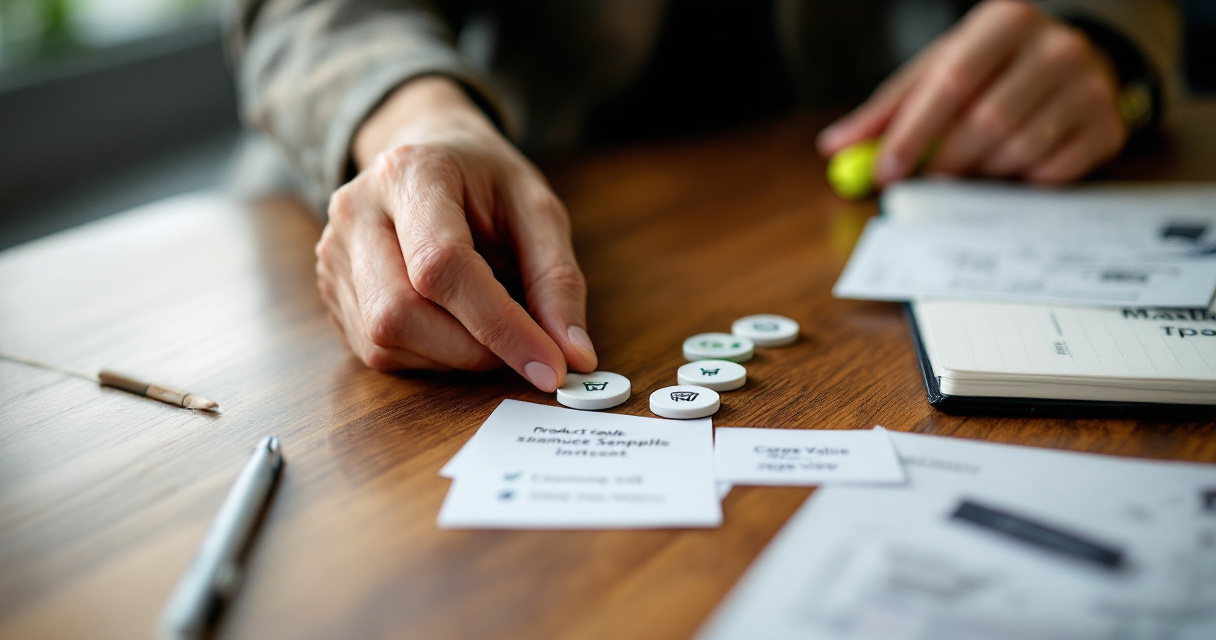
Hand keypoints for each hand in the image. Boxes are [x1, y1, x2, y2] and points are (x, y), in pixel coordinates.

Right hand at [316, 76, 597, 390]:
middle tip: (526, 347)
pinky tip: (455, 326)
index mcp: (410, 174)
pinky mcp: (331, 291)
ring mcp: (334, 254)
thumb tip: (573, 355)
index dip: (500, 327)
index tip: (552, 367)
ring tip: (489, 324)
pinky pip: (376, 350)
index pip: (442, 266)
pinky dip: (430, 355)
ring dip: (454, 356)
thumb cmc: (484, 181)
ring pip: (384, 340)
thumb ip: (557, 278)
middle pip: (400, 312)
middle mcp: (356, 212)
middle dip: (475, 349)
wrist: (428, 154)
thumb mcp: (536, 209)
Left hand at [818, 0, 1126, 184]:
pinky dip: (1019, 181)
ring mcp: (1089, 85)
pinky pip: (1050, 174)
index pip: (952, 81)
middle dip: (945, 160)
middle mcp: (1055, 46)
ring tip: (970, 165)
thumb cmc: (991, 68)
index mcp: (1006, 20)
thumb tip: (835, 146)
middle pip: (985, 121)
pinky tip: (1011, 165)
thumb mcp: (938, 71)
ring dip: (981, 172)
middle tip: (924, 180)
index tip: (886, 171)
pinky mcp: (1107, 125)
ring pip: (1017, 151)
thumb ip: (887, 109)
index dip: (914, 131)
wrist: (1073, 62)